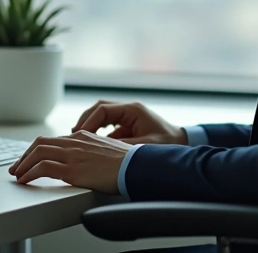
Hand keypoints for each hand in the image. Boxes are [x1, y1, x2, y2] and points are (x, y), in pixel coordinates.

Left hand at [8, 130, 130, 193]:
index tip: (30, 159)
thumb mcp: (108, 152)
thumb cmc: (128, 163)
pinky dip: (29, 173)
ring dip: (23, 164)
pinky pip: (43, 168)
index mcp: (84, 137)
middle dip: (25, 156)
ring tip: (17, 175)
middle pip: (41, 143)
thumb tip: (85, 163)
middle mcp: (76, 142)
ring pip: (38, 153)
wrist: (136, 166)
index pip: (53, 140)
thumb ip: (93, 153)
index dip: (38, 150)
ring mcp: (73, 154)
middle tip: (17, 167)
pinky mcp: (73, 169)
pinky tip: (25, 180)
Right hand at [72, 99, 187, 144]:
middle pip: (99, 108)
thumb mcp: (144, 147)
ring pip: (102, 115)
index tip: (80, 134)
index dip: (89, 121)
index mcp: (133, 110)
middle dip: (85, 120)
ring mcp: (128, 116)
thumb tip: (101, 149)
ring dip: (90, 125)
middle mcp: (129, 109)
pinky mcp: (128, 125)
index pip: (103, 109)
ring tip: (80, 139)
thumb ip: (122, 146)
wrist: (183, 144)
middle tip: (74, 135)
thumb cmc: (168, 144)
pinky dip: (98, 133)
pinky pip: (108, 125)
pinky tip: (93, 145)